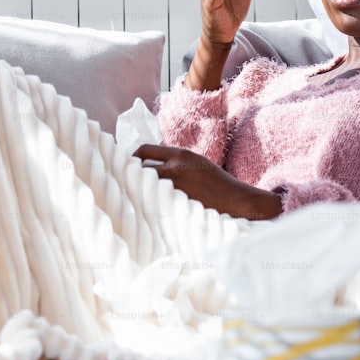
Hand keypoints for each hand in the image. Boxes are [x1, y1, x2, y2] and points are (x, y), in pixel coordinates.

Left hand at [133, 144, 281, 220]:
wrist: (237, 201)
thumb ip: (175, 162)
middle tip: (121, 182)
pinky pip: (151, 203)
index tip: (126, 164)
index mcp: (180, 154)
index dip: (132, 157)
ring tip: (130, 197)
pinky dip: (146, 204)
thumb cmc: (218, 183)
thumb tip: (149, 168)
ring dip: (136, 190)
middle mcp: (174, 168)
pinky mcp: (175, 205)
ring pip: (142, 186)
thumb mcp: (197, 163)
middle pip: (138, 168)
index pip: (145, 149)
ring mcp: (174, 188)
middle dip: (129, 175)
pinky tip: (143, 209)